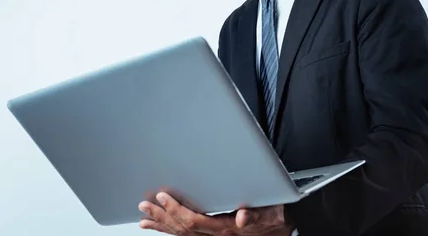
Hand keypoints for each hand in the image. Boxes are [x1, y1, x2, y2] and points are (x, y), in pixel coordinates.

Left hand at [139, 192, 293, 234]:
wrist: (283, 228)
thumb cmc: (275, 217)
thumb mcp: (270, 212)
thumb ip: (256, 214)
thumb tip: (242, 218)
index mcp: (227, 228)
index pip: (194, 221)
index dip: (176, 209)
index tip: (162, 197)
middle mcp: (217, 235)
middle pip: (182, 229)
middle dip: (161, 217)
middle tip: (144, 206)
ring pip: (181, 234)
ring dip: (161, 225)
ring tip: (144, 219)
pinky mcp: (213, 234)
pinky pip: (186, 235)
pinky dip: (170, 231)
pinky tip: (160, 226)